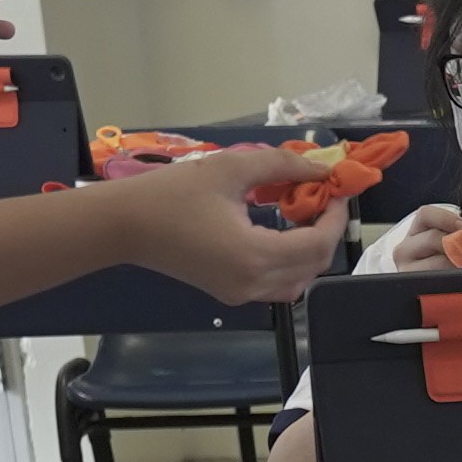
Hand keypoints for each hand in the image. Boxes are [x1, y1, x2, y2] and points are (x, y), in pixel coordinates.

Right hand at [117, 150, 338, 303]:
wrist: (125, 225)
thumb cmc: (172, 193)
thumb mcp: (230, 168)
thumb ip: (281, 166)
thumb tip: (320, 169)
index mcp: (255, 256)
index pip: (318, 245)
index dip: (335, 218)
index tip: (336, 191)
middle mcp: (254, 284)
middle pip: (314, 266)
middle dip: (325, 232)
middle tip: (321, 199)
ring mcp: (242, 295)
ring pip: (299, 281)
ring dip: (310, 251)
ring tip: (302, 214)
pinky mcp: (232, 295)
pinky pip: (277, 285)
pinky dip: (289, 262)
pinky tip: (281, 231)